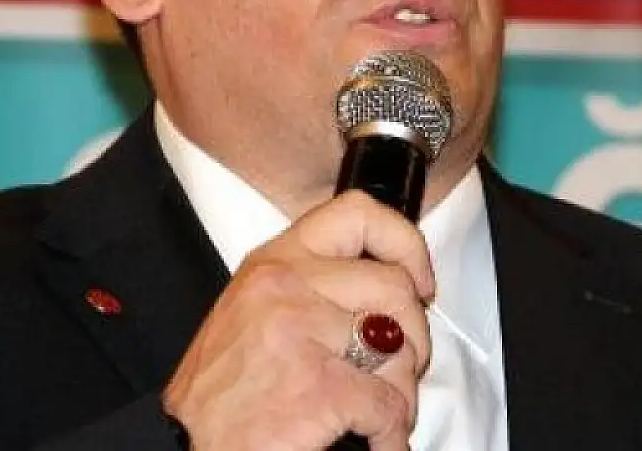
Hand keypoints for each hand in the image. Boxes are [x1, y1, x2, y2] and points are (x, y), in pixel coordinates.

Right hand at [162, 190, 435, 450]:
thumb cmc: (223, 395)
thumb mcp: (254, 312)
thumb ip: (311, 286)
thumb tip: (385, 286)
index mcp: (273, 262)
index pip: (356, 213)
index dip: (403, 243)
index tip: (418, 280)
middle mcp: (285, 285)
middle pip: (393, 288)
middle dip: (412, 337)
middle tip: (396, 369)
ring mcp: (301, 331)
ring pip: (400, 349)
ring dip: (401, 390)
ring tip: (379, 411)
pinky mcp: (319, 384)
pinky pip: (390, 404)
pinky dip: (392, 433)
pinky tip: (374, 441)